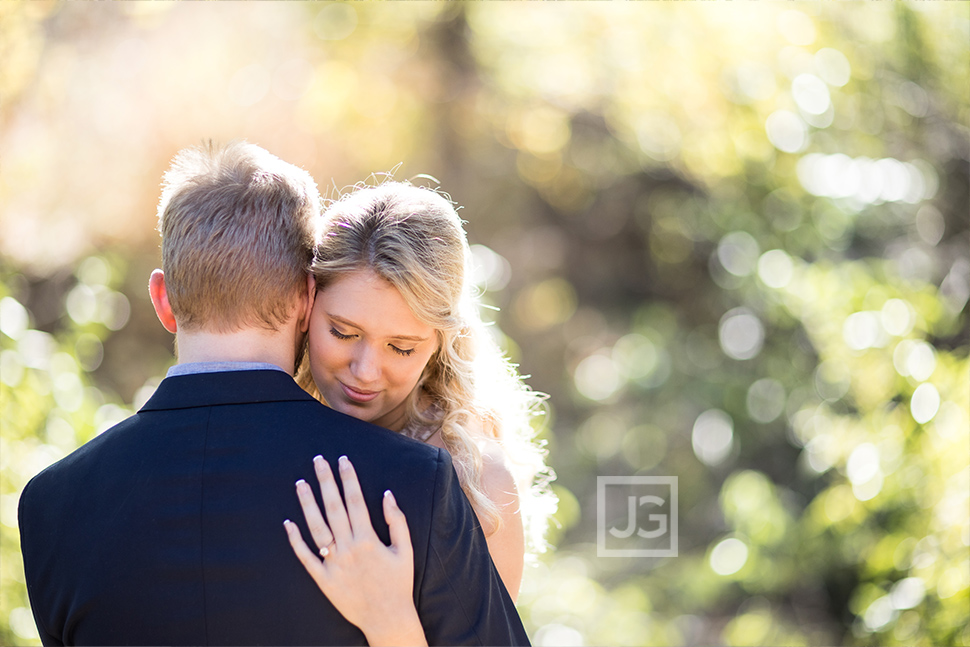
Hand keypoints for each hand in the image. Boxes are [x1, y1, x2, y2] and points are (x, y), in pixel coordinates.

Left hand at [283, 455, 426, 646]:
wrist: (387, 617)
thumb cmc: (398, 582)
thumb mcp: (406, 550)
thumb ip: (397, 521)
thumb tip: (387, 494)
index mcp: (368, 539)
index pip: (356, 500)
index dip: (348, 478)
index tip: (343, 460)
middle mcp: (348, 548)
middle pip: (334, 508)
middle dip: (326, 481)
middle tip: (318, 460)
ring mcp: (333, 564)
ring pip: (316, 528)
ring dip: (307, 504)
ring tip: (300, 483)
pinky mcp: (323, 579)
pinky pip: (306, 557)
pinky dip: (295, 540)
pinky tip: (288, 523)